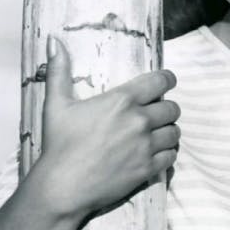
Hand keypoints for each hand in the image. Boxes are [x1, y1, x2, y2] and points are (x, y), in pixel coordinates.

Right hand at [36, 36, 179, 218]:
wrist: (62, 187)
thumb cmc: (59, 144)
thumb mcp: (56, 104)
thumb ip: (59, 70)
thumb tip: (54, 42)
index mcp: (123, 100)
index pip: (162, 80)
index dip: (167, 80)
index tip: (164, 83)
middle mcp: (139, 120)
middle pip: (172, 107)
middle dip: (166, 108)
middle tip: (155, 113)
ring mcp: (146, 146)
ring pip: (175, 131)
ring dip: (168, 130)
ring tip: (157, 133)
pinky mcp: (147, 168)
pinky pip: (172, 155)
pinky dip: (168, 152)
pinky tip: (158, 152)